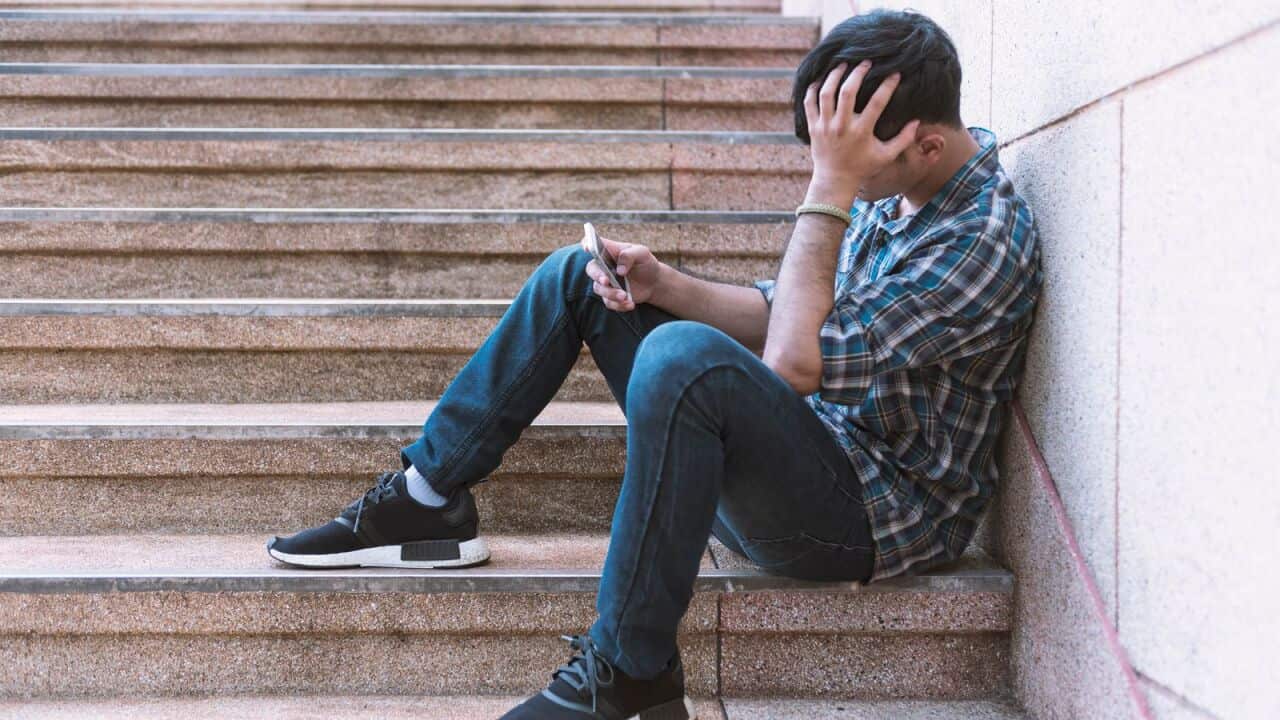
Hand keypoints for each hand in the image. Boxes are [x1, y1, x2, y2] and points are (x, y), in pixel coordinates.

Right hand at [584, 235, 660, 311]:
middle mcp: (603, 266)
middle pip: (591, 269)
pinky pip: (609, 302)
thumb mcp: (642, 253)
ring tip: (625, 296)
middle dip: (597, 275)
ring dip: (611, 293)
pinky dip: (619, 305)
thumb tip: (619, 270)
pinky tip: (630, 304)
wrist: (653, 282)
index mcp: (608, 251)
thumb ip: (629, 256)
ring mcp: (605, 282)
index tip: (587, 248)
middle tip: (606, 280)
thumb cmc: (645, 263)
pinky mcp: (610, 296)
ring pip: (599, 288)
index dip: (587, 244)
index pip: (591, 243)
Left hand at [803, 59, 919, 202]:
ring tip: (843, 64)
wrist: (835, 180)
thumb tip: (917, 122)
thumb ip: (903, 140)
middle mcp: (842, 127)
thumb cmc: (862, 168)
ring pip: (826, 93)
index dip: (888, 85)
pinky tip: (822, 79)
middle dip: (857, 73)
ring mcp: (825, 126)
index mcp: (861, 132)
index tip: (895, 73)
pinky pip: (809, 102)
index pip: (877, 102)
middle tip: (865, 62)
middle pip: (847, 92)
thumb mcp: (886, 156)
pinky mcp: (813, 127)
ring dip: (834, 75)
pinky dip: (813, 88)